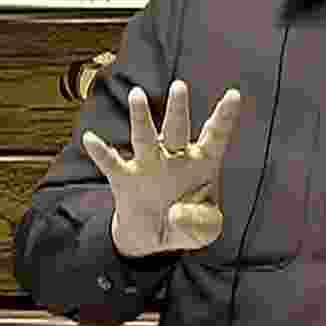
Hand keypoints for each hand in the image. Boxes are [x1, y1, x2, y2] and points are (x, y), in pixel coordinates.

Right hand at [82, 80, 241, 257]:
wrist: (152, 239)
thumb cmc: (187, 225)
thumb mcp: (205, 230)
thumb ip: (200, 223)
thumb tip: (175, 214)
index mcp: (202, 164)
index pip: (215, 137)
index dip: (225, 117)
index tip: (234, 94)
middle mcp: (175, 158)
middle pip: (177, 129)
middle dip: (178, 108)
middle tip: (179, 86)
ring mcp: (149, 165)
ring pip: (145, 137)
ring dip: (141, 117)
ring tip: (137, 95)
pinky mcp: (125, 179)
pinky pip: (111, 163)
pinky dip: (101, 152)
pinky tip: (91, 139)